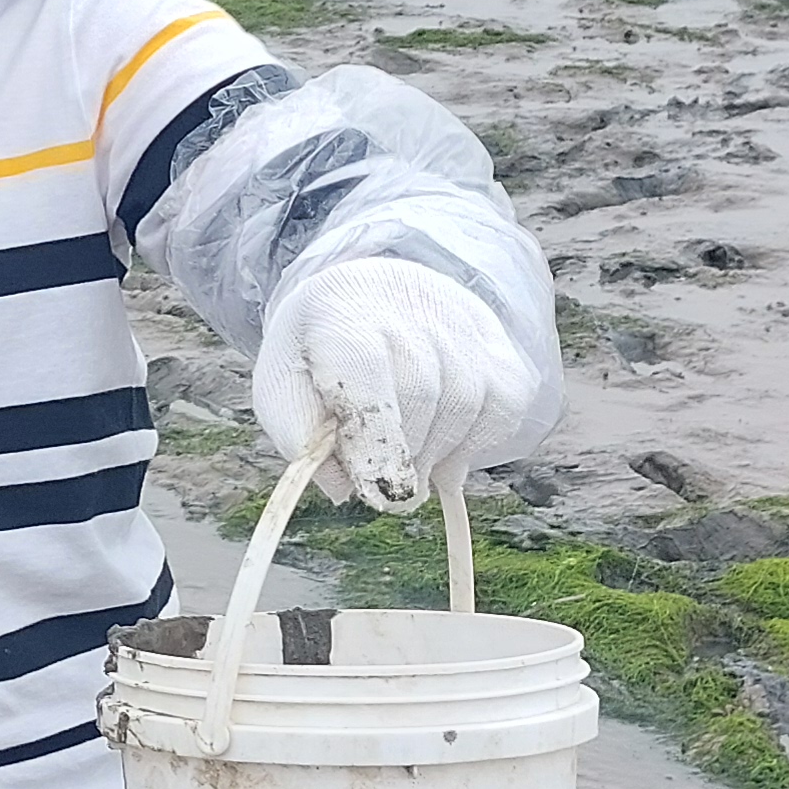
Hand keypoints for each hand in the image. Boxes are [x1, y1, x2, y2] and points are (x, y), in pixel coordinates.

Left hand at [252, 261, 531, 513]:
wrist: (368, 298)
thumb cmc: (321, 354)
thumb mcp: (283, 385)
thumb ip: (299, 434)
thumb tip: (344, 487)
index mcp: (341, 306)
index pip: (365, 366)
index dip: (374, 438)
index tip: (375, 489)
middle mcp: (409, 299)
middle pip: (421, 391)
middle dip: (406, 455)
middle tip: (391, 490)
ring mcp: (462, 316)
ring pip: (467, 401)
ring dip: (439, 453)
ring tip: (413, 466)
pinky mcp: (497, 339)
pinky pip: (504, 404)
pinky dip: (477, 442)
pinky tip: (445, 448)